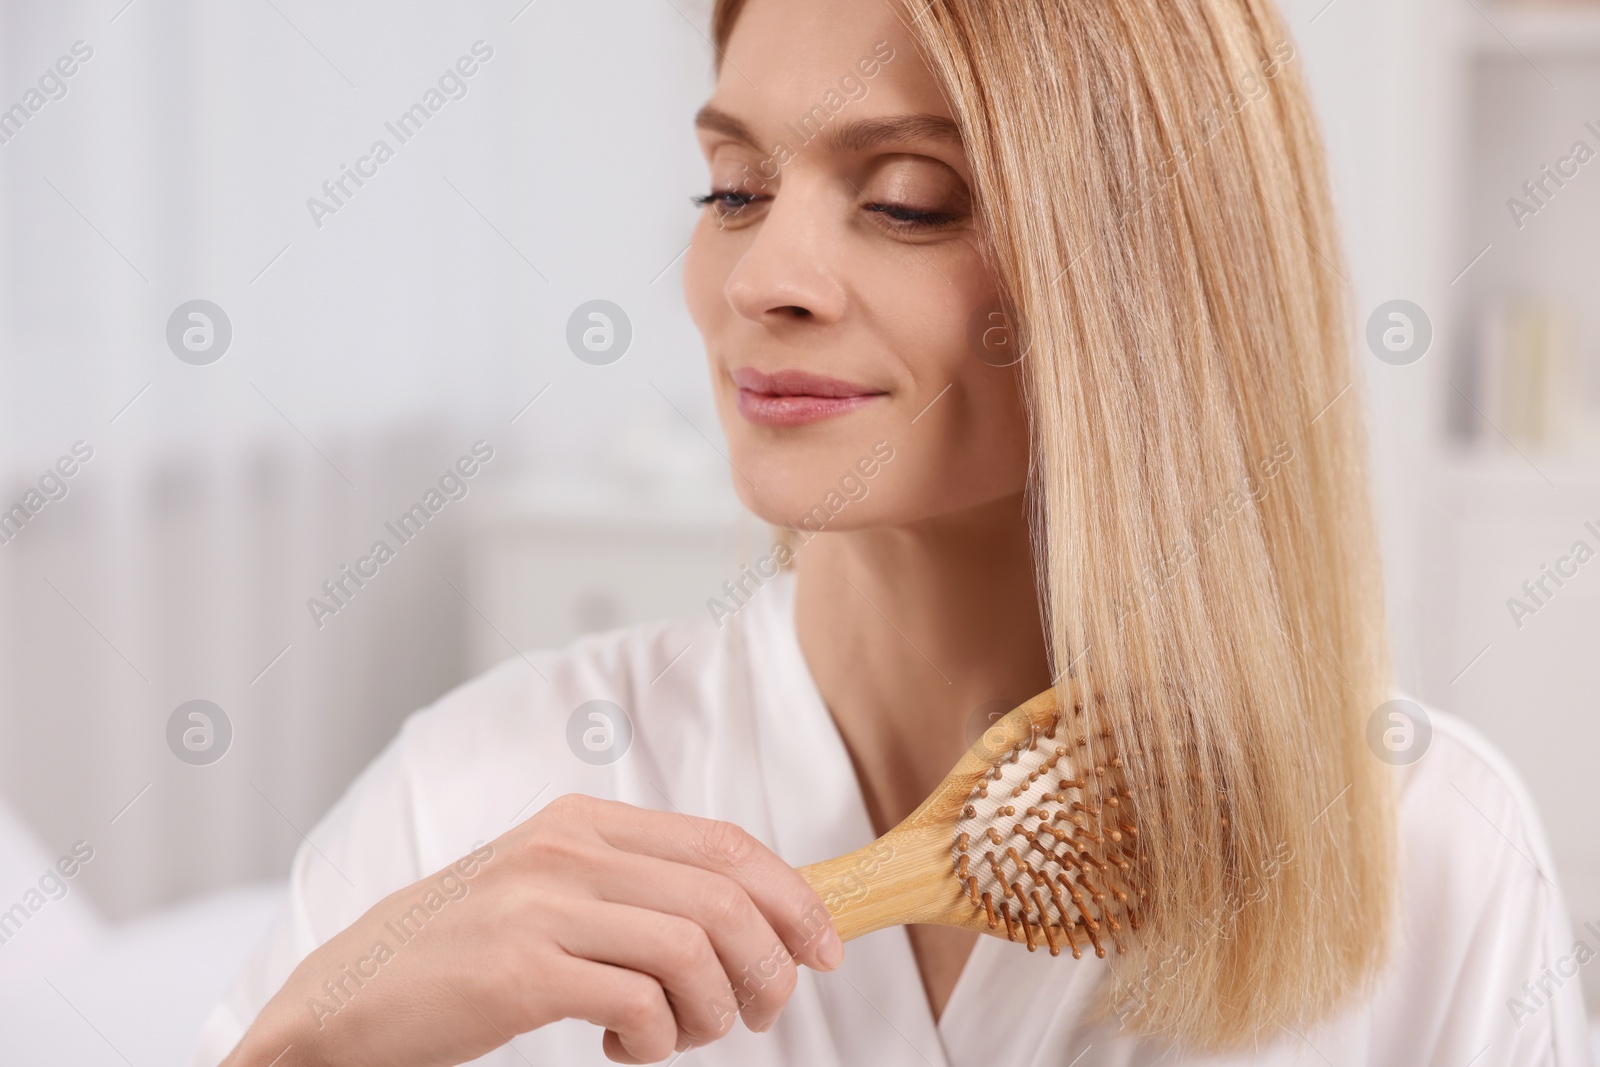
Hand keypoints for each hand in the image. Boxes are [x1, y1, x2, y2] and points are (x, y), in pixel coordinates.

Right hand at [221, 793, 843, 1065]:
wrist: (349, 997)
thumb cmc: (467, 950)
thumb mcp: (554, 891)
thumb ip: (635, 886)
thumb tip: (755, 915)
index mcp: (584, 821)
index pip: (724, 845)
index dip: (793, 897)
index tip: (826, 950)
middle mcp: (567, 849)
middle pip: (723, 897)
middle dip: (769, 963)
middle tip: (763, 1013)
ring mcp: (540, 905)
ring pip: (692, 950)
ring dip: (714, 1011)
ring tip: (683, 1037)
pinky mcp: (519, 970)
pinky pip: (639, 1003)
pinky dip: (657, 1041)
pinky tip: (627, 1051)